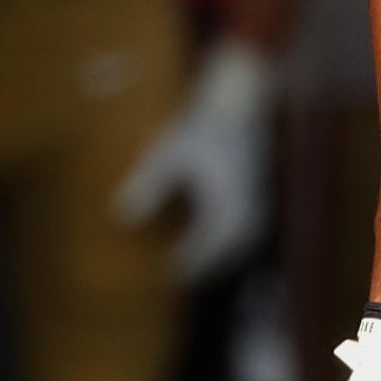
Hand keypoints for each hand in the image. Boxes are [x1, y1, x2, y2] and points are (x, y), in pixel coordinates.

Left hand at [113, 37, 278, 279]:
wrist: (241, 104)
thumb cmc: (202, 126)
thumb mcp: (168, 153)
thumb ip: (146, 185)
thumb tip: (121, 217)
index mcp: (225, 205)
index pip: (204, 249)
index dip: (184, 263)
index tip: (164, 273)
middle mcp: (246, 211)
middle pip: (224, 255)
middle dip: (202, 267)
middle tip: (175, 277)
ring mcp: (257, 207)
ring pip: (237, 247)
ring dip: (216, 258)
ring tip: (191, 267)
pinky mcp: (259, 199)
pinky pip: (244, 234)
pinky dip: (227, 243)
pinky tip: (209, 241)